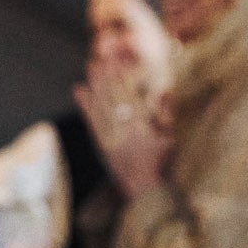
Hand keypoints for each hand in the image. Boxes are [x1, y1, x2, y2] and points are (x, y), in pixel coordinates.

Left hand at [74, 67, 170, 197]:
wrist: (145, 190)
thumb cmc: (159, 163)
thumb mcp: (169, 137)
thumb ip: (166, 113)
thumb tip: (165, 90)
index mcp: (143, 126)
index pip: (131, 96)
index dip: (123, 77)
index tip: (118, 62)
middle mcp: (125, 129)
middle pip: (114, 97)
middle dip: (108, 76)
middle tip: (101, 57)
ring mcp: (111, 137)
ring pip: (102, 106)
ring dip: (96, 85)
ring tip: (91, 67)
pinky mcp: (102, 145)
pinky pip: (92, 121)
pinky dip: (85, 105)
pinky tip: (79, 91)